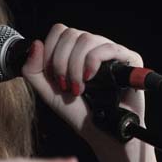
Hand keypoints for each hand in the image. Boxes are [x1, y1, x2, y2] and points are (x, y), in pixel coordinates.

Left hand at [21, 23, 145, 148]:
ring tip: (78, 87)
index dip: (50, 51)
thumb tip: (36, 43)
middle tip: (65, 85)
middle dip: (61, 62)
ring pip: (86, 39)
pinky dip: (93, 62)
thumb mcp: (47, 92)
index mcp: (75, 50)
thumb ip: (33, 70)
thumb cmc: (77, 112)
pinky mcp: (129, 58)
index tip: (53, 76)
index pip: (59, 31)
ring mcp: (111, 50)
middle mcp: (93, 46)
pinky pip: (107, 48)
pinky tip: (90, 79)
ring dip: (76, 66)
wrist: (101, 131)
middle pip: (70, 34)